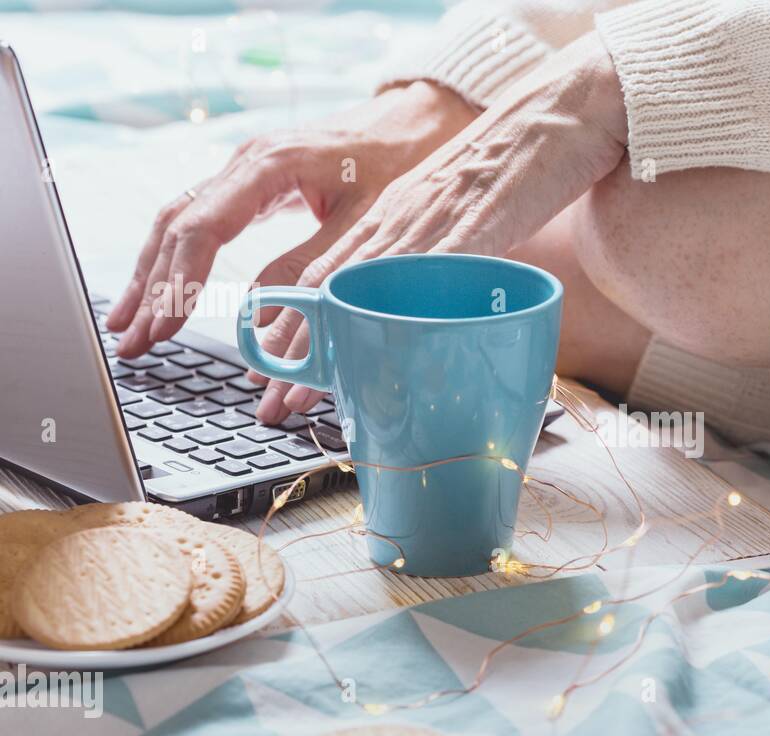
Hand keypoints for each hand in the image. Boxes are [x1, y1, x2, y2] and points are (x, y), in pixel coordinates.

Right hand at [107, 81, 477, 367]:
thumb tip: (264, 320)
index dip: (181, 282)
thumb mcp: (362, 222)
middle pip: (176, 227)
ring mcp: (240, 172)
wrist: (409, 126)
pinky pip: (195, 222)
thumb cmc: (395, 166)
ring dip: (150, 277)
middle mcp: (243, 163)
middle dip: (152, 289)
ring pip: (176, 223)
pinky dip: (172, 261)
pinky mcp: (246, 186)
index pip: (203, 227)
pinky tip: (155, 292)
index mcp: (269, 165)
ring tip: (127, 327)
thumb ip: (311, 266)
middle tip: (133, 342)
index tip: (166, 325)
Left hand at [268, 31, 628, 417]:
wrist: (555, 112)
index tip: (272, 368)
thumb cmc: (517, 164)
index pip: (322, 272)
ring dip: (324, 345)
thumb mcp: (459, 210)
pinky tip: (374, 348)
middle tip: (270, 400)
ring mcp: (428, 222)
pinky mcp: (469, 229)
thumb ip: (435, 252)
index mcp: (390, 213)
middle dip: (292, 347)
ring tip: (299, 395)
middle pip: (325, 286)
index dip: (291, 322)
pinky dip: (393, 315)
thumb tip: (428, 304)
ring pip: (357, 287)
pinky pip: (419, 277)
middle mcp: (396, 216)